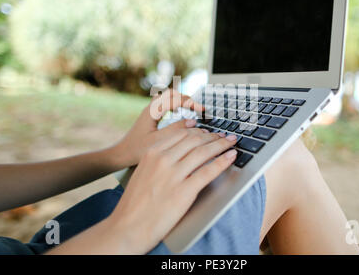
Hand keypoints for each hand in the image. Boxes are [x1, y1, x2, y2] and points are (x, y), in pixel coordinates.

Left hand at [107, 89, 203, 169]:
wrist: (121, 154)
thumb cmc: (136, 150)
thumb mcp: (159, 142)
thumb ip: (176, 131)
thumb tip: (192, 122)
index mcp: (152, 112)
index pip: (175, 100)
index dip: (191, 103)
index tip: (203, 111)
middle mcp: (151, 108)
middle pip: (172, 93)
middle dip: (188, 99)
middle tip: (199, 109)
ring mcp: (150, 110)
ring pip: (168, 96)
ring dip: (182, 100)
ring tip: (193, 109)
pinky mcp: (151, 115)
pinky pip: (165, 103)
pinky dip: (176, 104)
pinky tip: (180, 114)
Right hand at [108, 128, 237, 253]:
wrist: (127, 227)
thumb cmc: (135, 203)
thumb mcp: (143, 172)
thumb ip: (159, 160)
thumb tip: (182, 154)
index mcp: (151, 153)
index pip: (182, 134)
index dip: (200, 132)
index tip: (209, 133)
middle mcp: (162, 159)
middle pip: (194, 140)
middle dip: (213, 136)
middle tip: (224, 137)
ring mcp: (174, 175)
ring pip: (203, 152)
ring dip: (221, 145)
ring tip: (231, 143)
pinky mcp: (184, 191)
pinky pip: (208, 172)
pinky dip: (223, 162)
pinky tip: (231, 157)